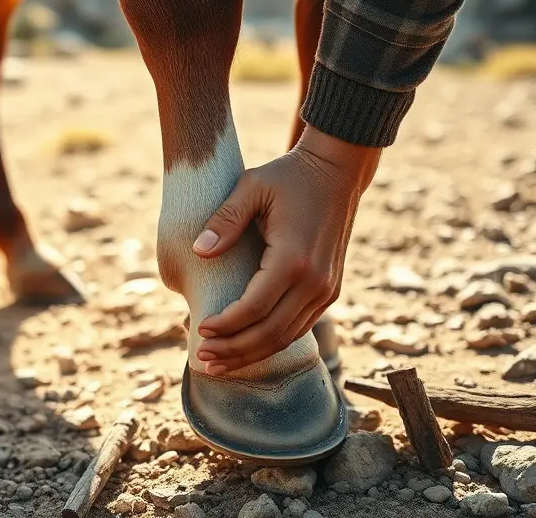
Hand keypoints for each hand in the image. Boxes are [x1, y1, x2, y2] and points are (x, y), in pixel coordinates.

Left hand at [191, 125, 381, 374]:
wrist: (336, 172)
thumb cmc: (288, 177)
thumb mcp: (251, 187)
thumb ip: (224, 219)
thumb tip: (199, 250)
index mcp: (293, 258)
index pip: (254, 308)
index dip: (226, 325)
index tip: (200, 329)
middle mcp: (315, 281)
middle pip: (271, 332)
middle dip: (235, 350)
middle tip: (204, 359)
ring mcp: (326, 289)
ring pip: (287, 336)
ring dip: (252, 353)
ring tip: (219, 363)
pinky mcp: (330, 290)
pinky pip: (299, 327)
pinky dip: (272, 342)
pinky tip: (248, 348)